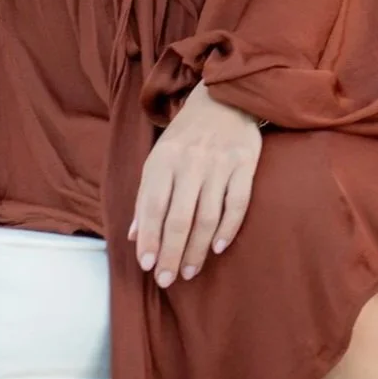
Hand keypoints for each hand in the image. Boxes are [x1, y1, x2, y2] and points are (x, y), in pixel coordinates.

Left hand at [127, 80, 261, 288]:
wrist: (223, 98)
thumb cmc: (186, 135)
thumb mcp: (159, 157)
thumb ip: (146, 195)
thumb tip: (134, 236)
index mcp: (163, 158)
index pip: (152, 206)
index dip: (149, 238)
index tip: (146, 266)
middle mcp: (190, 161)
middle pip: (179, 217)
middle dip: (171, 253)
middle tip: (167, 280)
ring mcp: (218, 163)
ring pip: (206, 216)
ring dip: (197, 249)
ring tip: (190, 272)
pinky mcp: (244, 164)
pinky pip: (236, 203)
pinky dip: (228, 228)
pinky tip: (217, 248)